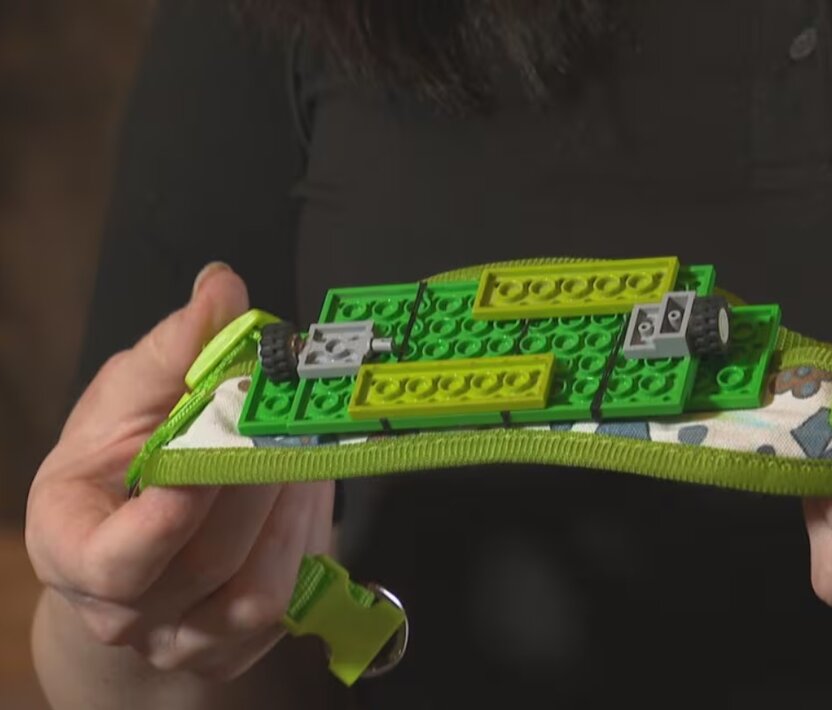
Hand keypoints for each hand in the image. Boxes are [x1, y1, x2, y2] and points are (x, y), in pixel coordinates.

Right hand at [26, 263, 334, 680]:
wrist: (143, 547)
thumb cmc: (122, 466)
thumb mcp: (127, 401)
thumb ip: (172, 351)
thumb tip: (222, 286)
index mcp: (71, 548)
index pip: (115, 562)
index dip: (171, 516)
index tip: (217, 453)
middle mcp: (124, 611)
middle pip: (207, 560)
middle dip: (258, 479)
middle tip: (293, 414)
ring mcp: (184, 639)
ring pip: (257, 587)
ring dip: (293, 505)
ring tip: (304, 443)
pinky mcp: (239, 646)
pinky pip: (290, 597)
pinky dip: (308, 535)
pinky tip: (307, 486)